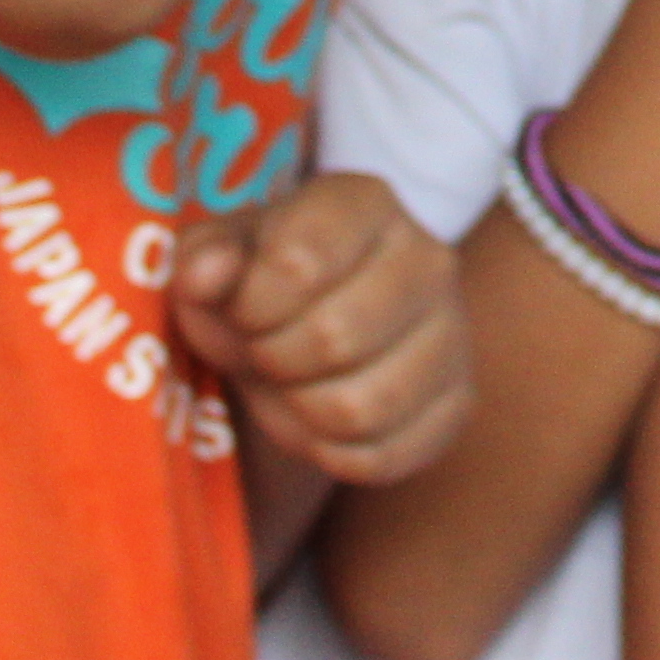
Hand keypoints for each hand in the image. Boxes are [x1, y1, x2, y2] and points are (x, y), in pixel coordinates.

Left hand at [183, 172, 472, 485]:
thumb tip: (206, 273)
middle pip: (335, 339)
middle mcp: (427, 258)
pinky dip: (332, 454)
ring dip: (301, 412)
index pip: (300, 263)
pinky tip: (321, 422)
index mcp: (365, 203)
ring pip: (363, 407)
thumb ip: (202, 259)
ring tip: (292, 386)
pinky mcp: (457, 404)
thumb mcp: (212, 260)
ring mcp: (453, 333)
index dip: (251, 304)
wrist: (301, 333)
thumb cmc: (253, 286)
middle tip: (263, 353)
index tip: (243, 308)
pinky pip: (383, 456)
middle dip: (273, 361)